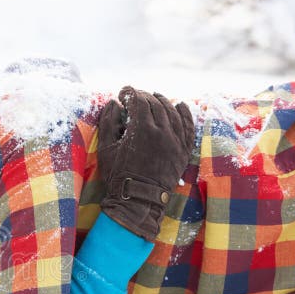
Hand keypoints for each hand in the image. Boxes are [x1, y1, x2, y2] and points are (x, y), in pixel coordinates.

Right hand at [97, 86, 194, 239]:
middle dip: (143, 96)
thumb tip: (113, 103)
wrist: (138, 200)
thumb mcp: (106, 148)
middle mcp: (162, 132)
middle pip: (155, 104)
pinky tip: (180, 105)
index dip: (129, 93)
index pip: (138, 101)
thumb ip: (108, 122)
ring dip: (163, 101)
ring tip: (155, 97)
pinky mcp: (183, 151)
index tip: (122, 93)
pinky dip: (185, 114)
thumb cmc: (118, 175)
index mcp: (142, 129)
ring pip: (172, 112)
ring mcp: (175, 141)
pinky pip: (188, 127)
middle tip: (135, 96)